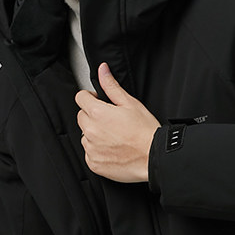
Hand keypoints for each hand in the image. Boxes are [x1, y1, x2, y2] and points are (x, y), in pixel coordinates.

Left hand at [75, 62, 159, 182]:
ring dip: (95, 134)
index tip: (98, 101)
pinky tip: (113, 148)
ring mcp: (91, 149)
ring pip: (85, 135)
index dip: (90, 97)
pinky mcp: (94, 163)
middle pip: (82, 117)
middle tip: (111, 120)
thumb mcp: (130, 103)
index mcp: (98, 113)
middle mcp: (91, 131)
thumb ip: (112, 86)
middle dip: (92, 115)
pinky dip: (98, 150)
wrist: (154, 157)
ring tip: (114, 136)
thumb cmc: (145, 132)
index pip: (81, 98)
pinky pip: (89, 153)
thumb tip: (103, 70)